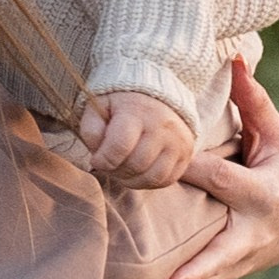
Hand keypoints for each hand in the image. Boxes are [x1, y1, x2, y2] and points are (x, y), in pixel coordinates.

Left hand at [79, 88, 197, 187]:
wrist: (155, 95)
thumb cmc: (120, 105)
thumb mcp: (98, 108)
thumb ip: (92, 130)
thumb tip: (97, 154)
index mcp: (137, 112)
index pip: (120, 146)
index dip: (103, 160)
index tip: (96, 158)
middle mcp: (162, 126)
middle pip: (136, 165)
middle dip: (116, 171)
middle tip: (109, 165)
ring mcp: (177, 141)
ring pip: (153, 177)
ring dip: (132, 181)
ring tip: (122, 170)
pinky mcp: (186, 153)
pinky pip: (167, 180)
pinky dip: (149, 182)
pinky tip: (137, 172)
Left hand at [152, 60, 278, 278]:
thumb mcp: (276, 136)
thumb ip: (253, 102)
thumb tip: (236, 59)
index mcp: (261, 194)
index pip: (221, 179)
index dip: (194, 170)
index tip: (162, 166)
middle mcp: (249, 234)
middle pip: (218, 255)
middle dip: (193, 273)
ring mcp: (238, 261)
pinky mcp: (224, 276)